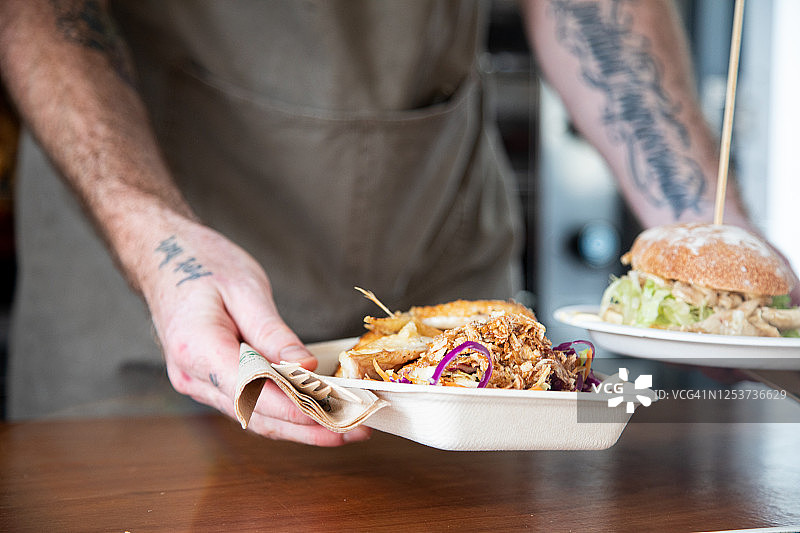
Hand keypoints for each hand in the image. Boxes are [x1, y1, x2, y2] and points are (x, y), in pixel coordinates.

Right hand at [142, 222, 370, 445]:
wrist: (162, 256)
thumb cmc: (200, 264)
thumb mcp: (244, 288)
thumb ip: (273, 333)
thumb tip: (304, 367)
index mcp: (196, 348)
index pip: (252, 391)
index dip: (296, 408)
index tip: (335, 414)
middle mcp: (192, 376)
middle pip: (256, 415)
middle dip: (309, 428)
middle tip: (356, 431)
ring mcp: (198, 383)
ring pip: (254, 417)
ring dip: (300, 427)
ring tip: (346, 429)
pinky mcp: (209, 381)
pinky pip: (249, 404)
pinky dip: (283, 413)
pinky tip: (314, 414)